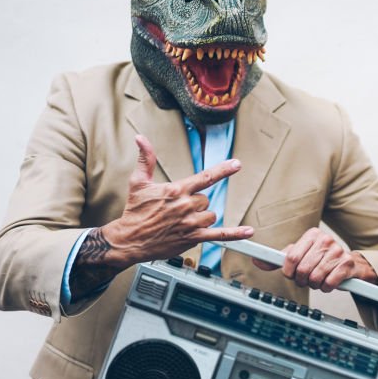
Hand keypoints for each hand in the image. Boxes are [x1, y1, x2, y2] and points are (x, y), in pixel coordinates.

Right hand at [99, 135, 253, 266]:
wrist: (129, 239)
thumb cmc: (135, 211)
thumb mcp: (138, 182)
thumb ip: (146, 159)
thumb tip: (141, 139)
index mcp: (177, 190)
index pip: (206, 177)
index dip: (223, 170)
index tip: (237, 164)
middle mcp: (186, 206)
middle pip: (206, 199)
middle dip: (195, 203)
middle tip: (177, 209)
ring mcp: (191, 223)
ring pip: (211, 214)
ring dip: (202, 216)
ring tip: (183, 220)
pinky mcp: (193, 238)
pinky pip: (219, 235)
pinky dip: (235, 234)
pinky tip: (248, 232)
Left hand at [252, 227, 377, 291]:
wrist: (349, 264)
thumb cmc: (320, 260)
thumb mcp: (300, 256)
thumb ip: (278, 259)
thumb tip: (256, 261)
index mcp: (312, 235)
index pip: (291, 257)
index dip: (288, 271)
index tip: (291, 274)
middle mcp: (326, 239)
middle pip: (302, 269)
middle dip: (301, 280)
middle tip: (306, 279)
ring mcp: (338, 251)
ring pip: (315, 278)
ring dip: (314, 285)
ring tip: (318, 279)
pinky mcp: (347, 264)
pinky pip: (328, 283)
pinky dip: (326, 288)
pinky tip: (328, 282)